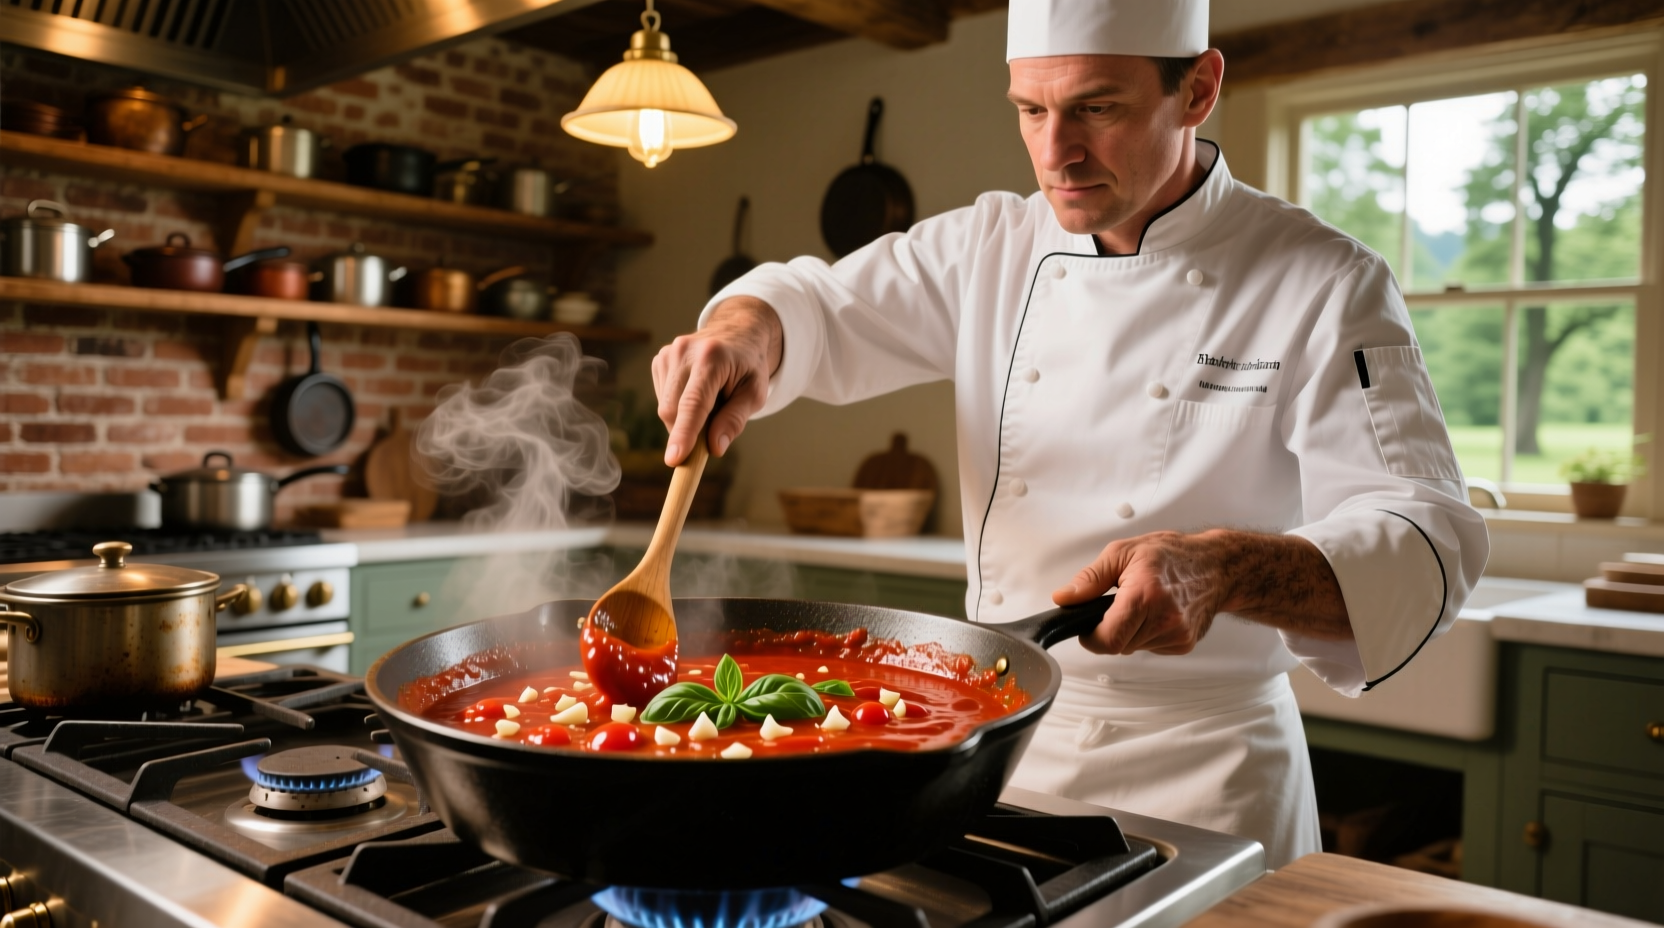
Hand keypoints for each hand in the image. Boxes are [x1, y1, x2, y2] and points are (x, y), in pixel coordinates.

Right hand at [651, 297, 782, 464]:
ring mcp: (668, 354)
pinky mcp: (660, 359)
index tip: (673, 460)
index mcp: (712, 358)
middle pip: (673, 410)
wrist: (738, 332)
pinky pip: (662, 399)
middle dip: (687, 433)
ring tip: (710, 403)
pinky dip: (678, 407)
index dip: (683, 434)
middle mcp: (684, 352)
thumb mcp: (755, 393)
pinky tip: (696, 394)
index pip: (693, 403)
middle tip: (710, 436)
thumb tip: (715, 448)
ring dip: (684, 419)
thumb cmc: (749, 366)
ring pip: (665, 408)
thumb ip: (735, 420)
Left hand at [1053, 531, 1229, 655]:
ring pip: (1133, 648)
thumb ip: (1090, 579)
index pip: (1108, 640)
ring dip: (1130, 631)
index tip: (1088, 627)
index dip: (1091, 637)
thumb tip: (1064, 598)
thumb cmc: (1172, 555)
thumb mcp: (1123, 553)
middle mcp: (1164, 619)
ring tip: (1144, 603)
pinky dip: (1148, 634)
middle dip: (1111, 629)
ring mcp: (1177, 634)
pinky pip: (1151, 647)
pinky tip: (1158, 613)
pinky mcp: (1185, 644)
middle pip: (1118, 646)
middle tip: (1121, 603)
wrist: (1216, 566)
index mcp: (1145, 595)